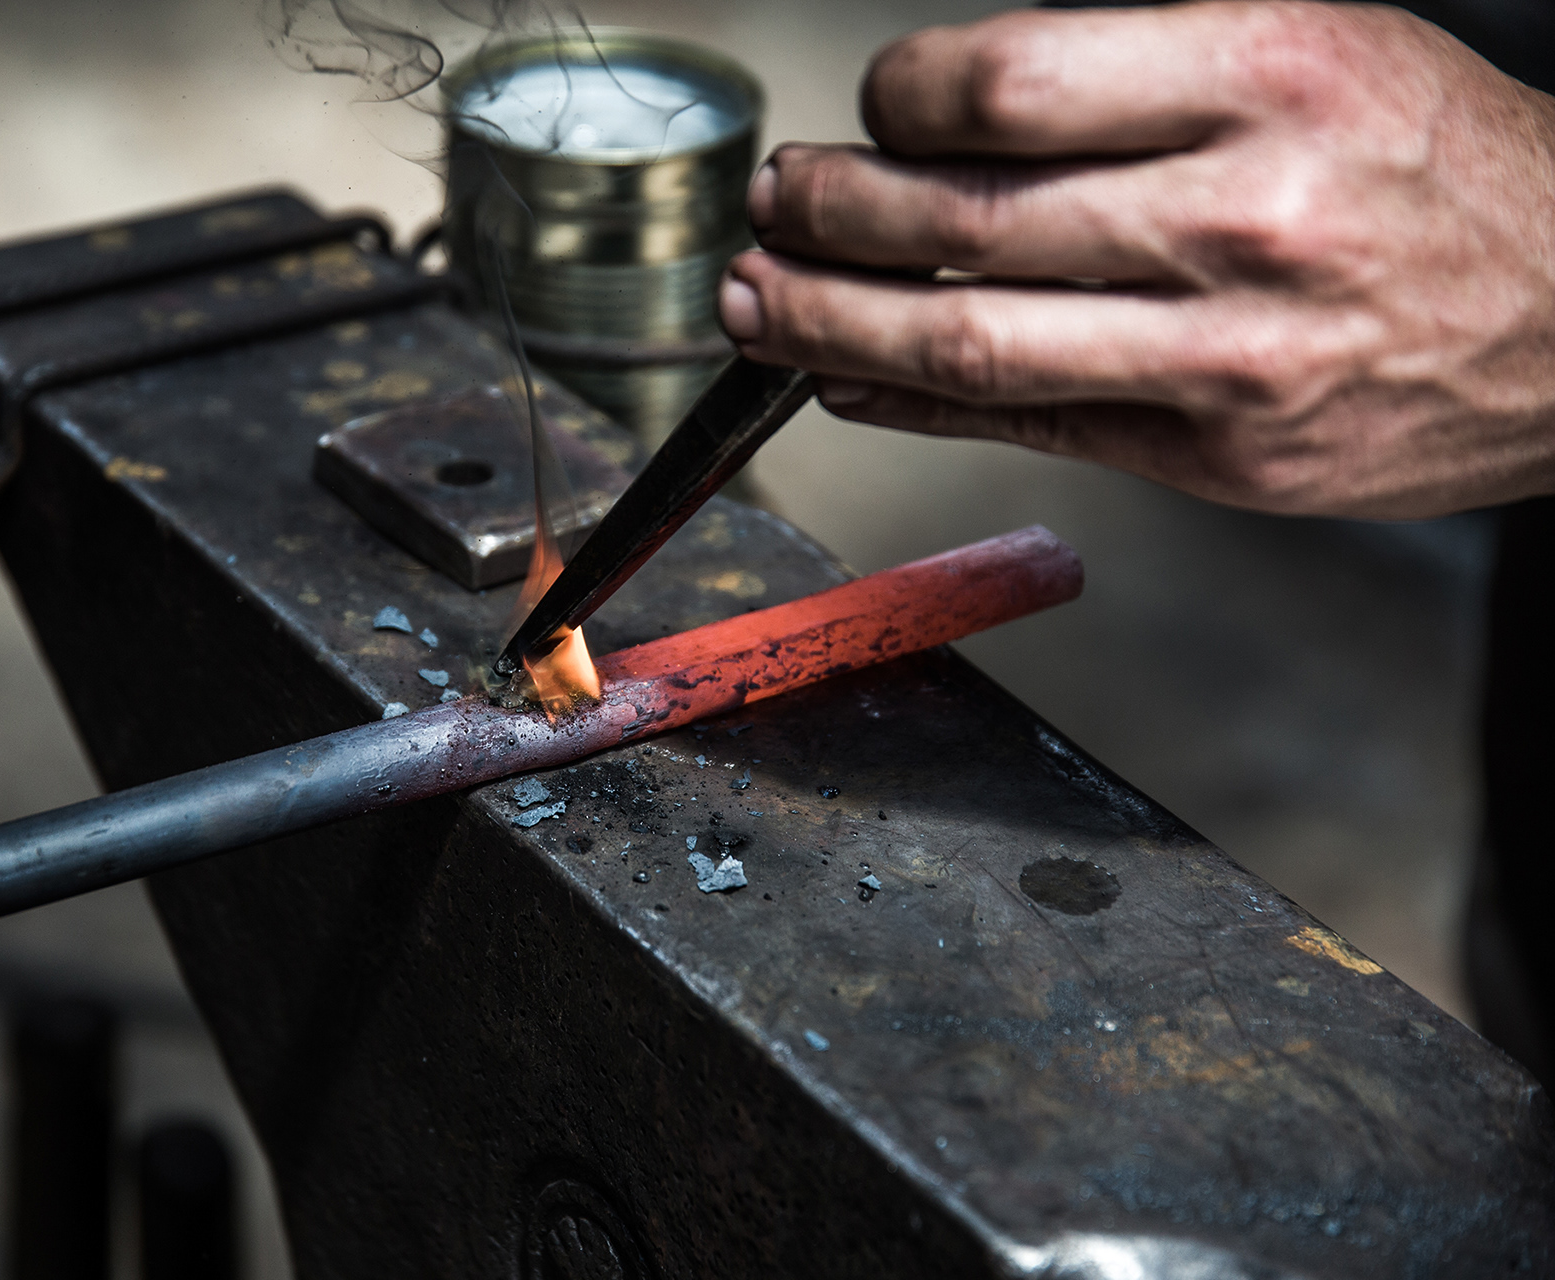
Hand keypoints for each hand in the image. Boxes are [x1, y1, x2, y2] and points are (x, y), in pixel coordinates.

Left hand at [717, 1, 1554, 518]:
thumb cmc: (1439, 168)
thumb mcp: (1316, 46)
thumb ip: (1134, 70)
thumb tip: (950, 111)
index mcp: (1269, 74)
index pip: (1007, 84)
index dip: (898, 98)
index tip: (872, 106)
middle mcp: (1242, 214)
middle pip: (960, 220)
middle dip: (827, 214)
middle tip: (773, 204)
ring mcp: (1226, 353)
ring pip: (967, 342)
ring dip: (829, 322)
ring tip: (758, 302)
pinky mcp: (1214, 455)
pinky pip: (1022, 425)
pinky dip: (907, 402)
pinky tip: (841, 376)